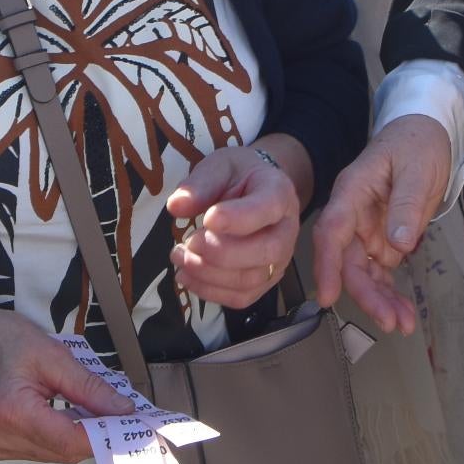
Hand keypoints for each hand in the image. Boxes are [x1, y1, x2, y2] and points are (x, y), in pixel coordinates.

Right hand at [0, 303, 135, 463]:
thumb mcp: (53, 355)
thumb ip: (89, 388)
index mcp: (12, 413)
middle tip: (125, 417)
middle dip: (98, 436)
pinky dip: (62, 435)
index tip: (135, 430)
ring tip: (99, 412)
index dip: (106, 438)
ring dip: (81, 437)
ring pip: (57, 454)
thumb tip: (123, 411)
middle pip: (66, 451)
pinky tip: (73, 416)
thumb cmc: (3, 339)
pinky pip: (42, 449)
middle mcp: (1, 438)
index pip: (71, 441)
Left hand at [167, 146, 302, 309]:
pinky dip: (210, 291)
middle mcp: (286, 231)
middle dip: (222, 253)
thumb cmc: (240, 176)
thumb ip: (200, 184)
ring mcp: (278, 261)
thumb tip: (176, 206)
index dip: (238, 218)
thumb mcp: (220, 166)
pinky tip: (187, 276)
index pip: (267, 208)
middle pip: (266, 251)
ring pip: (251, 280)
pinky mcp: (264, 281)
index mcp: (279, 193)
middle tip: (189, 242)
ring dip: (209, 274)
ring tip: (179, 257)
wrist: (257, 191)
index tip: (208, 218)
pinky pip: (242, 297)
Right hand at [310, 114, 453, 336]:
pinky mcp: (382, 240)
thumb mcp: (417, 170)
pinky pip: (380, 272)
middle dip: (365, 295)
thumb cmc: (417, 143)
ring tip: (404, 324)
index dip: (327, 265)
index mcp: (352, 192)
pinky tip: (404, 312)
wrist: (427, 134)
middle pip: (348, 261)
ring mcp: (367, 230)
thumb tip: (398, 244)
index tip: (328, 297)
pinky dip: (390, 293)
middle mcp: (353, 215)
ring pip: (363, 273)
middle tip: (390, 322)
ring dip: (380, 300)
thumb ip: (406, 205)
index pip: (332, 231)